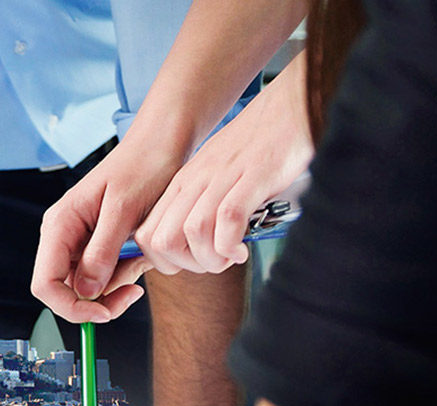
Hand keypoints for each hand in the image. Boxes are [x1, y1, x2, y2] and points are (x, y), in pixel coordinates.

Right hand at [31, 140, 178, 323]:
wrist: (162, 145)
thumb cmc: (143, 167)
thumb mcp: (124, 211)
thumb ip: (102, 252)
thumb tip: (87, 292)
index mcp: (60, 225)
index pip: (45, 285)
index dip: (72, 307)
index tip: (105, 312)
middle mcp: (63, 236)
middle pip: (66, 291)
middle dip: (99, 300)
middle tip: (133, 291)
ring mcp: (79, 241)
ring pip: (86, 287)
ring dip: (117, 285)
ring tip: (142, 260)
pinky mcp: (97, 244)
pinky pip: (103, 274)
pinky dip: (124, 274)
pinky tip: (141, 256)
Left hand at [132, 64, 310, 275]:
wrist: (289, 109)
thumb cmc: (258, 149)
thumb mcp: (217, 178)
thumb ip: (203, 206)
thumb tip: (199, 247)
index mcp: (183, 184)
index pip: (147, 236)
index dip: (165, 261)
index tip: (193, 262)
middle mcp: (195, 182)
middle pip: (162, 241)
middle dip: (186, 266)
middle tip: (215, 263)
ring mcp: (222, 178)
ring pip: (191, 233)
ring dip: (210, 258)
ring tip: (230, 257)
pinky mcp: (252, 177)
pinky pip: (227, 219)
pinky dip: (231, 244)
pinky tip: (242, 248)